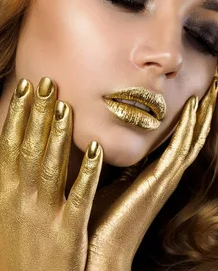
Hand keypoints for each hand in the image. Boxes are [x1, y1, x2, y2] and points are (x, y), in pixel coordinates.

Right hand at [0, 77, 102, 270]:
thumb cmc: (19, 248)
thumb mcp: (8, 211)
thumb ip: (15, 179)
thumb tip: (18, 148)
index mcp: (4, 193)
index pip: (10, 145)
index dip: (19, 114)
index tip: (28, 85)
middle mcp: (19, 200)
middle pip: (29, 148)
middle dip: (38, 113)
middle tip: (49, 81)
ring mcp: (43, 214)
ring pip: (52, 167)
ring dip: (59, 135)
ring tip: (67, 106)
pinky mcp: (67, 230)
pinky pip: (79, 196)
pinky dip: (87, 173)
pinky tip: (98, 151)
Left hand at [85, 64, 217, 269]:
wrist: (97, 251)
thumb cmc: (94, 218)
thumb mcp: (103, 178)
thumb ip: (108, 156)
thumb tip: (99, 129)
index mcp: (155, 170)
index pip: (180, 133)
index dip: (191, 110)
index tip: (199, 85)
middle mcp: (166, 172)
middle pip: (194, 131)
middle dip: (205, 104)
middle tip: (216, 77)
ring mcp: (167, 177)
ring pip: (193, 137)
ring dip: (204, 111)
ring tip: (213, 85)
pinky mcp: (161, 182)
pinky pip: (180, 149)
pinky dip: (189, 128)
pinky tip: (195, 108)